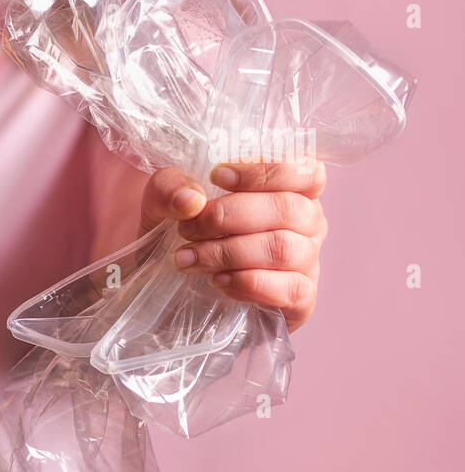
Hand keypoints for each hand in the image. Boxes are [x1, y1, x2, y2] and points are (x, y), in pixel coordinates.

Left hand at [139, 160, 327, 331]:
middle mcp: (307, 223)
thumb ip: (170, 188)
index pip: (306, 171)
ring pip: (283, 248)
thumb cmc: (182, 235)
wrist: (167, 289)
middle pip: (288, 208)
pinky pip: (289, 289)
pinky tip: (217, 281)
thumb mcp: (163, 204)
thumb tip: (192, 199)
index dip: (266, 171)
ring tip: (189, 258)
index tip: (217, 177)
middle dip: (229, 216)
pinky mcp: (300, 300)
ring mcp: (308, 262)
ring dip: (228, 252)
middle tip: (187, 228)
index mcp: (289, 189)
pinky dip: (248, 283)